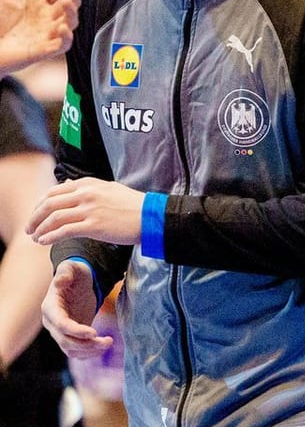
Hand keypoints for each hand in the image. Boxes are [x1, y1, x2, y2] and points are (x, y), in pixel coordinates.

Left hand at [0, 0, 77, 76]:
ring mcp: (48, 33)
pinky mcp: (44, 50)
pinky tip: (62, 28)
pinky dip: (65, 38)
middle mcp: (48, 16)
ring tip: (66, 1)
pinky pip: (61, 45)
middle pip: (69, 2)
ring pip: (69, 22)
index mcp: (39, 1)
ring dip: (71, 12)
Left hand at [28, 179, 144, 245]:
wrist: (152, 217)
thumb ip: (89, 188)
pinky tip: (44, 242)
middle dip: (34, 217)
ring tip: (35, 237)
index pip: (54, 192)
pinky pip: (64, 231)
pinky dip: (50, 237)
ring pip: (53, 218)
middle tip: (29, 227)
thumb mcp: (110, 189)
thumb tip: (70, 188)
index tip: (37, 214)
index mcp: (88, 184)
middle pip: (49, 204)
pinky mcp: (94, 226)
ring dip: (40, 229)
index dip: (40, 204)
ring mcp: (89, 210)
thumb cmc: (134, 205)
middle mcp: (86, 194)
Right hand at [40, 260, 110, 358]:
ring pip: (70, 349)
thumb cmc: (75, 274)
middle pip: (65, 341)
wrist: (78, 282)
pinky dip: (89, 353)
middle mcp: (52, 322)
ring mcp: (60, 331)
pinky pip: (76, 351)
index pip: (60, 324)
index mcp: (50, 307)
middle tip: (108, 341)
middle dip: (86, 344)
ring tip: (108, 343)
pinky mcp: (71, 336)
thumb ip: (65, 273)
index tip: (93, 333)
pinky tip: (103, 346)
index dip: (75, 330)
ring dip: (89, 351)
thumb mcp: (71, 268)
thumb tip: (59, 282)